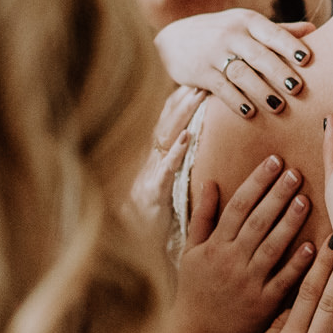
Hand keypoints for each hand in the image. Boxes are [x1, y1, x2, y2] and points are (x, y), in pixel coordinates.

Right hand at [129, 85, 207, 225]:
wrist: (132, 253)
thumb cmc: (153, 224)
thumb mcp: (165, 193)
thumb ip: (175, 171)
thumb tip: (192, 148)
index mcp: (154, 162)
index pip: (167, 125)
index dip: (179, 103)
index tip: (196, 82)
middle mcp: (149, 164)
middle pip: (166, 125)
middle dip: (182, 101)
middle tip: (200, 79)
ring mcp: (149, 177)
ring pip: (164, 140)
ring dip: (181, 116)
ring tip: (196, 96)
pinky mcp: (152, 195)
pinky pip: (165, 169)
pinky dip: (176, 151)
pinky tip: (189, 136)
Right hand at [154, 7, 316, 119]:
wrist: (173, 39)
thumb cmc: (222, 34)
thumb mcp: (246, 26)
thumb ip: (278, 30)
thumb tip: (314, 29)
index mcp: (247, 21)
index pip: (272, 32)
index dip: (289, 45)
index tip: (307, 59)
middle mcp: (231, 34)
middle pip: (258, 54)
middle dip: (278, 72)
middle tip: (298, 88)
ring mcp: (214, 53)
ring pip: (240, 73)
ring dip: (260, 90)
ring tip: (278, 106)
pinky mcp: (200, 72)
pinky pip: (221, 88)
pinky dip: (236, 101)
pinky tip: (250, 113)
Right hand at [171, 150, 317, 332]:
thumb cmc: (193, 291)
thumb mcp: (190, 252)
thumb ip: (202, 217)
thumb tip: (211, 182)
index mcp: (214, 246)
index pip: (238, 206)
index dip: (257, 182)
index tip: (274, 161)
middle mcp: (231, 261)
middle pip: (258, 221)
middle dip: (278, 195)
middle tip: (296, 173)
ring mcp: (248, 283)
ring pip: (272, 247)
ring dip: (290, 223)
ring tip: (306, 200)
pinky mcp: (262, 305)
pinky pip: (283, 281)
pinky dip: (297, 264)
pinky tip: (314, 246)